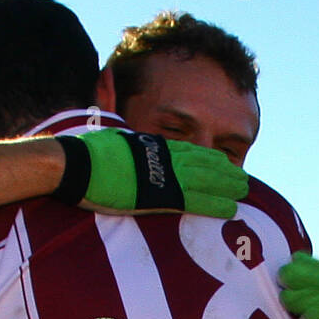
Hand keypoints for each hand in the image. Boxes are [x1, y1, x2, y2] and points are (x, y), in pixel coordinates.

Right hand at [54, 129, 247, 219]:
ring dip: (227, 187)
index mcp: (151, 145)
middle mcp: (163, 158)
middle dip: (224, 172)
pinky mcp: (160, 197)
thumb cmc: (84, 155)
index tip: (222, 162)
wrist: (75, 166)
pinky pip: (195, 201)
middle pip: (202, 163)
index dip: (207, 157)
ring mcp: (164, 176)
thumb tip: (112, 110)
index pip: (186, 150)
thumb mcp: (107, 137)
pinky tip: (229, 209)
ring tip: (243, 192)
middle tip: (243, 179)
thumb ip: (117, 131)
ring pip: (205, 181)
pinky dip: (214, 205)